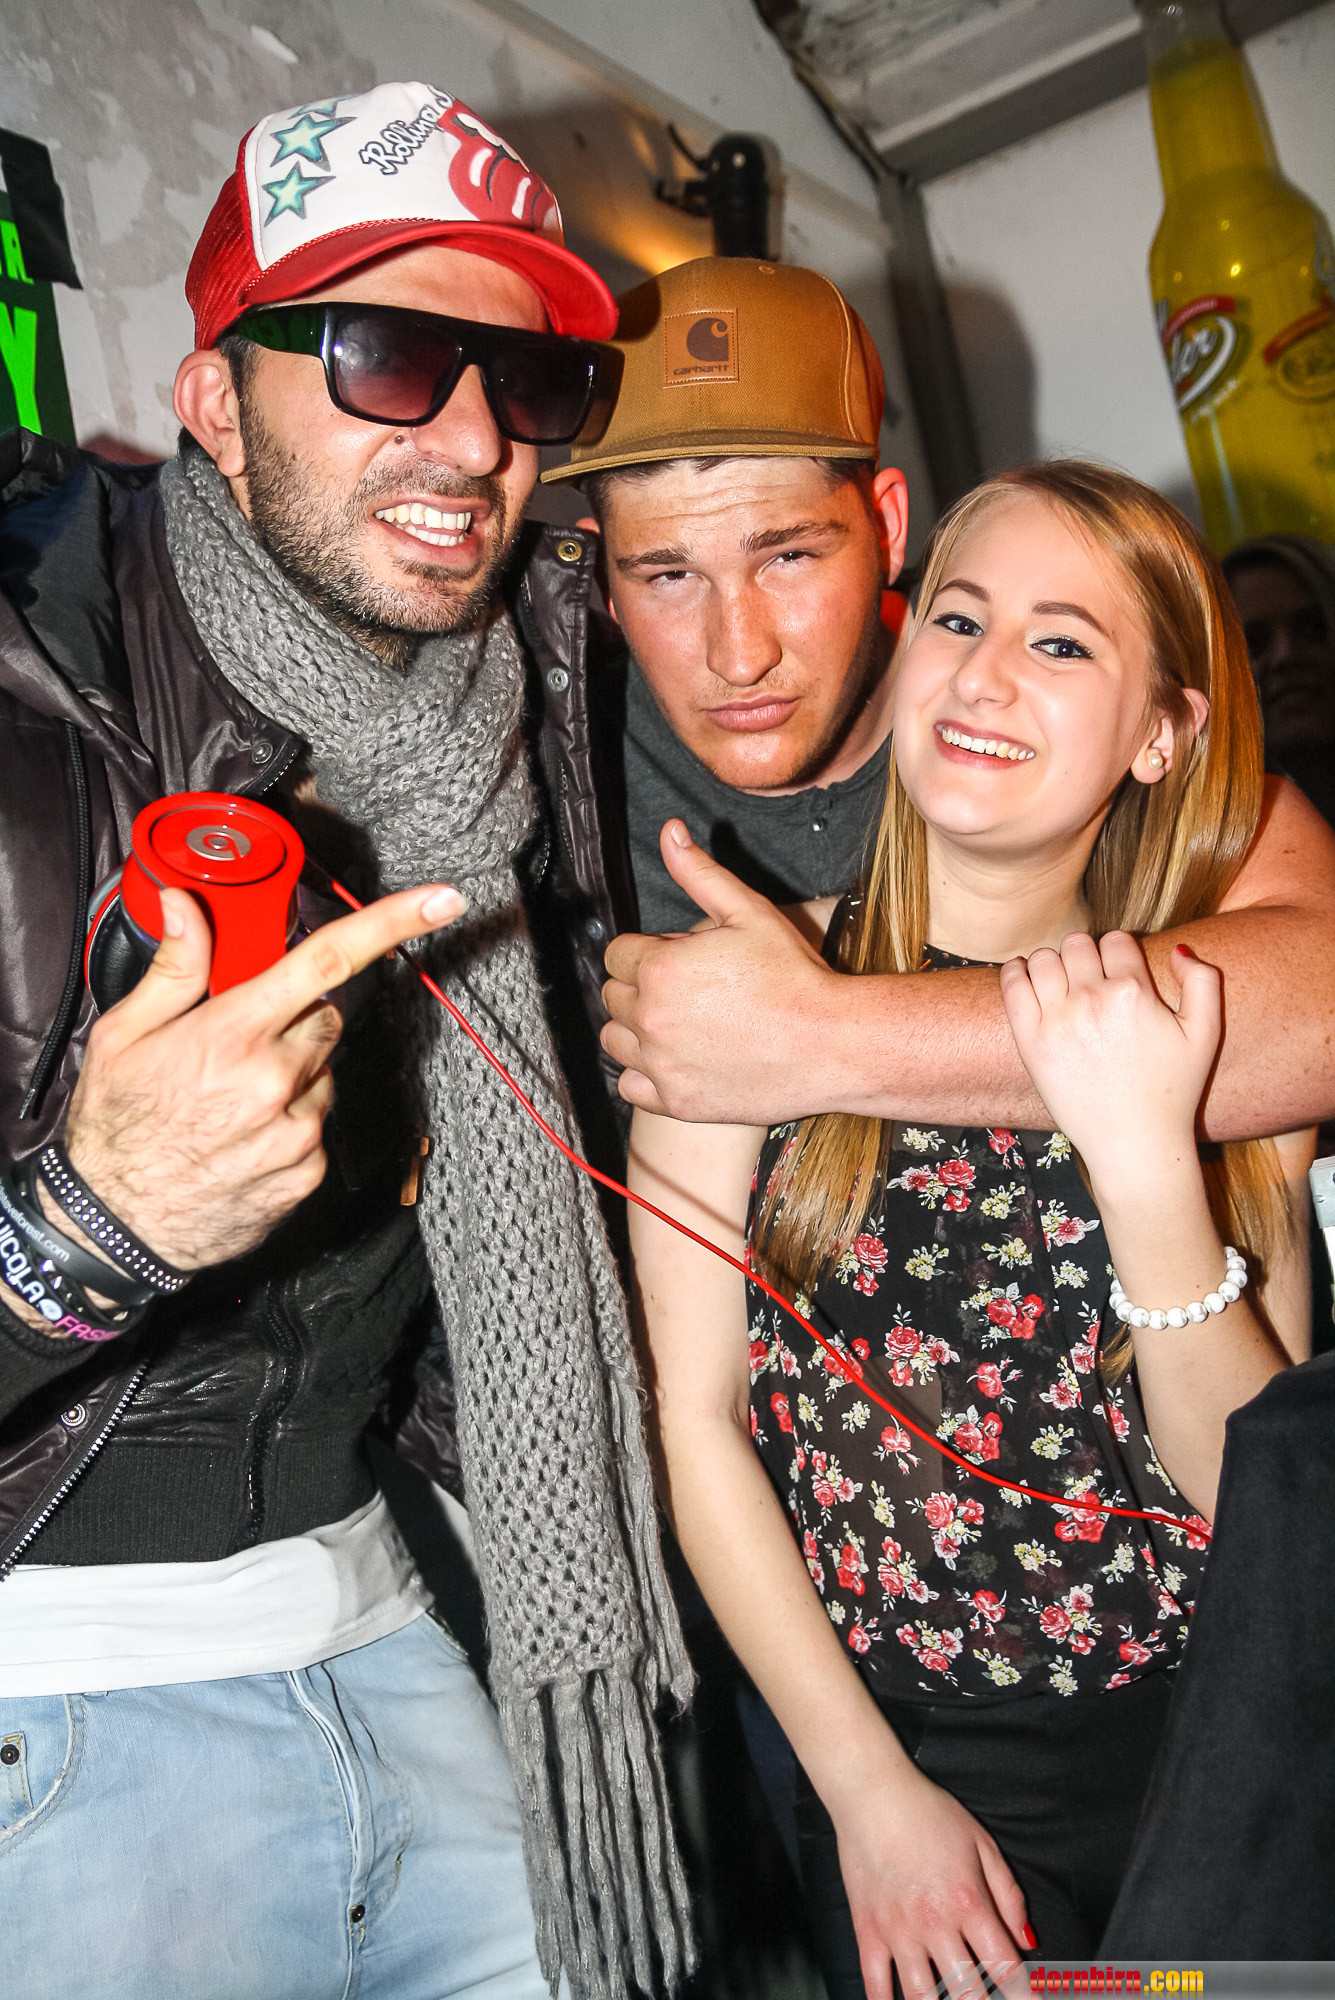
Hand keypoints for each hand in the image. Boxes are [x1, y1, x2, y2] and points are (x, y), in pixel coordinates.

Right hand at [62, 881, 464, 1271]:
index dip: (391, 923)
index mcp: (232, 1034)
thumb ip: (173, 968)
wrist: (114, 1227)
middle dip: (295, 1018)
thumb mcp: (122, 1036)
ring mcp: (299, 1130)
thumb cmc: (114, 1128)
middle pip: (327, 1017)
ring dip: (294, 1073)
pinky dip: (293, 1121)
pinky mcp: (310, 1171)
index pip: (327, 961)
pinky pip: (319, 1124)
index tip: (441, 900)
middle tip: (240, 1041)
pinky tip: (244, 1135)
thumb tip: (184, 905)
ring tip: (231, 1099)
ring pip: (324, 1072)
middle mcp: (276, 1080)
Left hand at [601, 821, 834, 1121]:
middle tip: (688, 988)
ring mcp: (661, 1064)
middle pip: (612, 995)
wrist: (832, 1043)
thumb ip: (700, 873)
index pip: (617, 953)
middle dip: (641, 985)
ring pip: (615, 1040)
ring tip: (678, 1022)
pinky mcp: (676, 1102)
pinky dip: (645, 1074)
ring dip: (636, 1028)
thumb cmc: (795, 978)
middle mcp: (651, 1018)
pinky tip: (677, 1058)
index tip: (677, 958)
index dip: (647, 950)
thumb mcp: (749, 912)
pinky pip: (630, 1086)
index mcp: (660, 969)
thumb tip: (670, 833)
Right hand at [834, 1766, 1030, 1999]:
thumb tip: (1027, 1940)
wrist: (874, 1793)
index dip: (1025, 1994)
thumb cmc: (929, 1812)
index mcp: (968, 1902)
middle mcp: (935, 1924)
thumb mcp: (981, 1843)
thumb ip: (1008, 1895)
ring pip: (922, 1997)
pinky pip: (875, 1983)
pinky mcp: (868, 1931)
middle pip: (968, 1992)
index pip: (1005, 1967)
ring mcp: (899, 1931)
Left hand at [1000, 932, 1220, 1183]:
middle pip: (1076, 943)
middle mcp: (1093, 999)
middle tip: (1087, 976)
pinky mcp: (1031, 1041)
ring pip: (1042, 958)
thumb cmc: (1173, 1091)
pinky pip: (1012, 985)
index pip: (1116, 939)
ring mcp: (1058, 1019)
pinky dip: (1014, 972)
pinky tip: (1022, 976)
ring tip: (1057, 980)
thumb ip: (1203, 981)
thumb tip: (1176, 947)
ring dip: (1051, 962)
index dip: (1117, 949)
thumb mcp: (1205, 1034)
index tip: (1115, 968)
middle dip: (1084, 953)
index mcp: (1134, 991)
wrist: (1135, 1143)